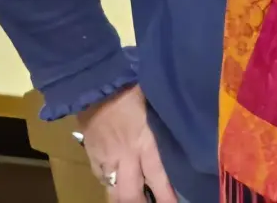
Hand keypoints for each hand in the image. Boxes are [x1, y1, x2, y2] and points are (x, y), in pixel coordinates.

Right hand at [73, 85, 174, 202]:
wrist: (95, 85)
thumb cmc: (132, 90)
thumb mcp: (156, 107)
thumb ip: (165, 126)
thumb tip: (185, 131)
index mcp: (145, 143)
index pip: (157, 178)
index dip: (165, 197)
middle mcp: (125, 156)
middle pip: (130, 194)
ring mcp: (105, 159)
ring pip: (113, 191)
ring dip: (123, 198)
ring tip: (134, 200)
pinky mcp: (91, 156)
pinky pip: (101, 178)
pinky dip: (109, 183)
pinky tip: (118, 183)